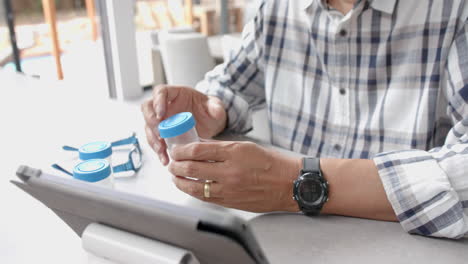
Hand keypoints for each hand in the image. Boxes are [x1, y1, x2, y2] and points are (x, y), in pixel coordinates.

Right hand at [141, 85, 226, 164]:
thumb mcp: (215, 107)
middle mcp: (165, 105)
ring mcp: (162, 119)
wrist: (209, 122)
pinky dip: (158, 150)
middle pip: (148, 108)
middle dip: (151, 122)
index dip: (158, 101)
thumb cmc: (209, 110)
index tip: (161, 115)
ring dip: (152, 139)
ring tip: (162, 150)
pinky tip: (165, 159)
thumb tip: (215, 111)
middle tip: (159, 134)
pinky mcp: (162, 133)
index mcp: (176, 93)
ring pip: (149, 126)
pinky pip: (155, 141)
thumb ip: (216, 107)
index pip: (161, 91)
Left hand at [168, 141, 301, 212]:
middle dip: (176, 165)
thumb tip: (200, 147)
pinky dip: (193, 192)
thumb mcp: (247, 147)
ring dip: (180, 181)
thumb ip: (222, 148)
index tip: (176, 150)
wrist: (289, 184)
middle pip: (192, 168)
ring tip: (175, 176)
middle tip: (171, 162)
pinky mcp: (231, 202)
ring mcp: (230, 189)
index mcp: (234, 152)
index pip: (198, 150)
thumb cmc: (272, 163)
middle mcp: (230, 171)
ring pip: (195, 186)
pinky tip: (189, 187)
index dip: (182, 150)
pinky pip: (205, 198)